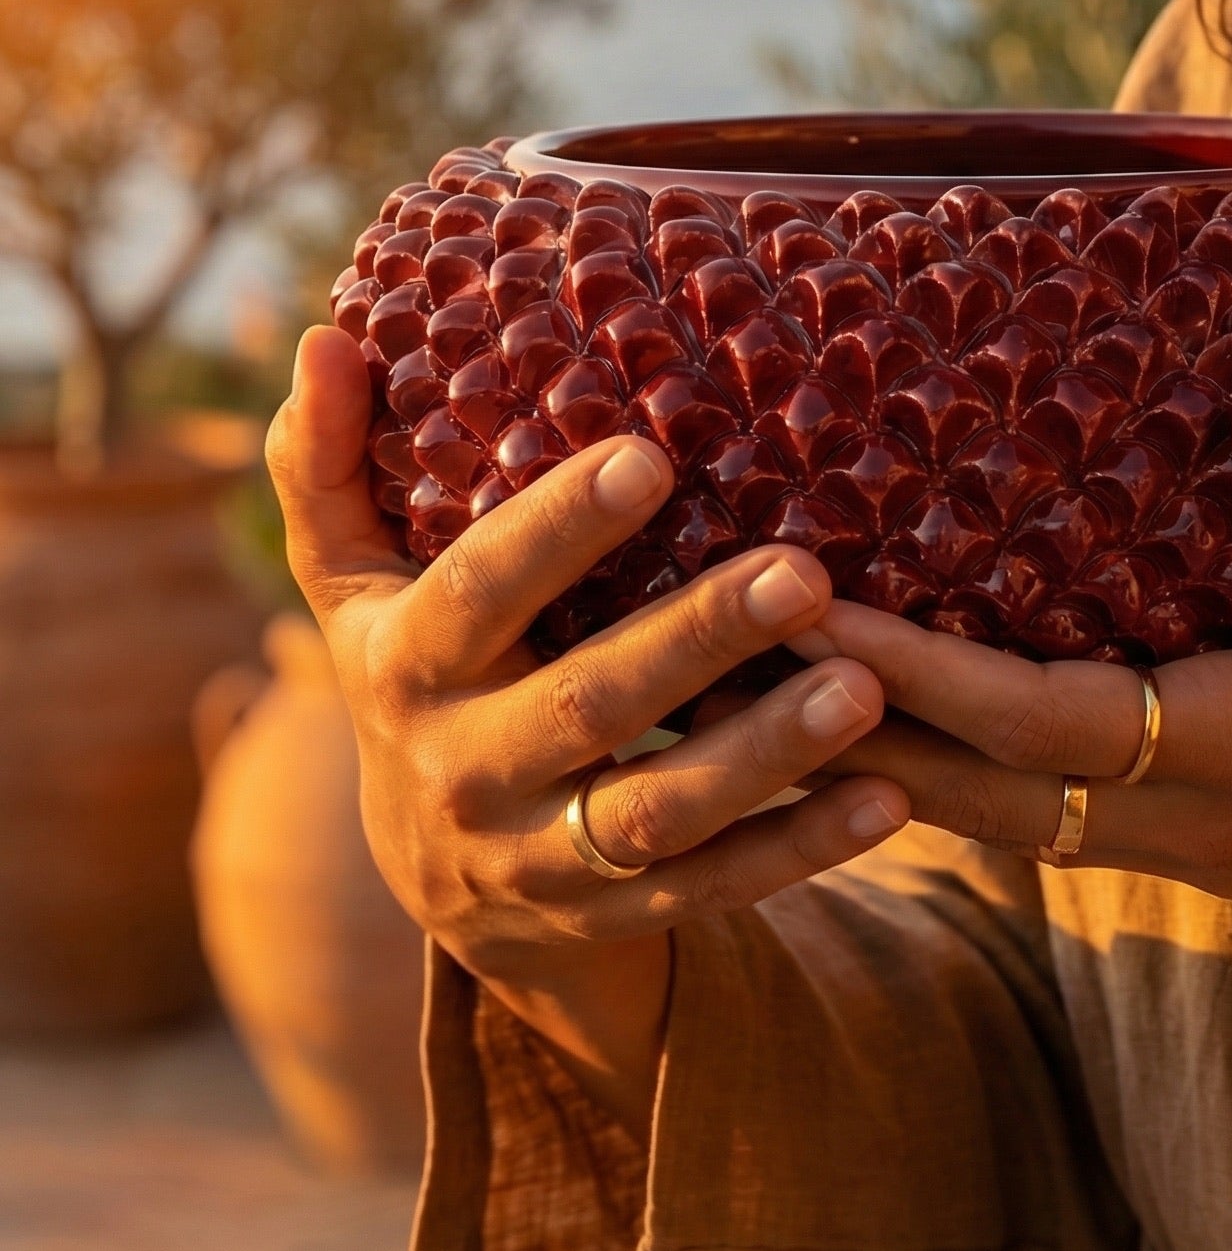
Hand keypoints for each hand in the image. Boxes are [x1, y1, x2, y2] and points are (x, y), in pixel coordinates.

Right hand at [266, 325, 910, 1129]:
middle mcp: (469, 769)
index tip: (649, 456)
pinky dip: (802, 846)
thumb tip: (323, 340)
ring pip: (660, 812)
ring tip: (863, 686)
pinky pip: (715, 887)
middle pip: (591, 703)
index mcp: (410, 666)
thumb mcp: (354, 586)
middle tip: (801, 572)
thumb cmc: (422, 675)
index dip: (555, 529)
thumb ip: (326, 469)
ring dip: (766, 753)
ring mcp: (544, 856)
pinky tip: (889, 796)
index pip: (479, 590)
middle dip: (697, 640)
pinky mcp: (619, 911)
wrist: (435, 879)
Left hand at [798, 382, 1231, 925]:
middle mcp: (1188, 816)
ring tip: (762, 687)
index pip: (1039, 720)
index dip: (914, 669)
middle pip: (970, 792)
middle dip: (840, 727)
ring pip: (986, 819)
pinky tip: (891, 722)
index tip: (800, 603)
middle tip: (713, 652)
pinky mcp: (1188, 842)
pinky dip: (942, 773)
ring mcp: (1181, 844)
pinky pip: (1031, 817)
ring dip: (871, 760)